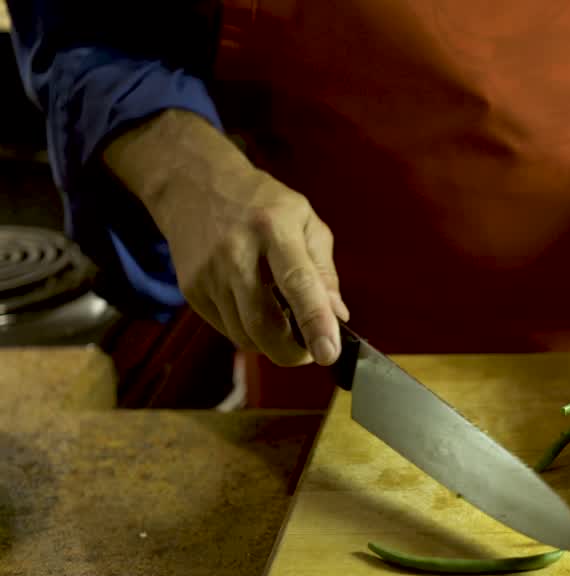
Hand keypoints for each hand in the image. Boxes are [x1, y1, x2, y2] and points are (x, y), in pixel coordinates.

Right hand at [103, 110, 347, 366]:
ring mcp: (208, 273)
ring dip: (272, 345)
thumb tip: (338, 315)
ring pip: (244, 334)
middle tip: (310, 351)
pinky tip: (258, 312)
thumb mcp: (305, 219)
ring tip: (287, 327)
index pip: (297, 283)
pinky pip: (226, 328)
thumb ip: (324, 268)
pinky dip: (249, 333)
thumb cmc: (261, 202)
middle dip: (292, 352)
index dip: (315, 322)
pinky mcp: (191, 289)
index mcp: (273, 228)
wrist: (193, 185)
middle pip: (263, 323)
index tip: (329, 354)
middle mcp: (236, 252)